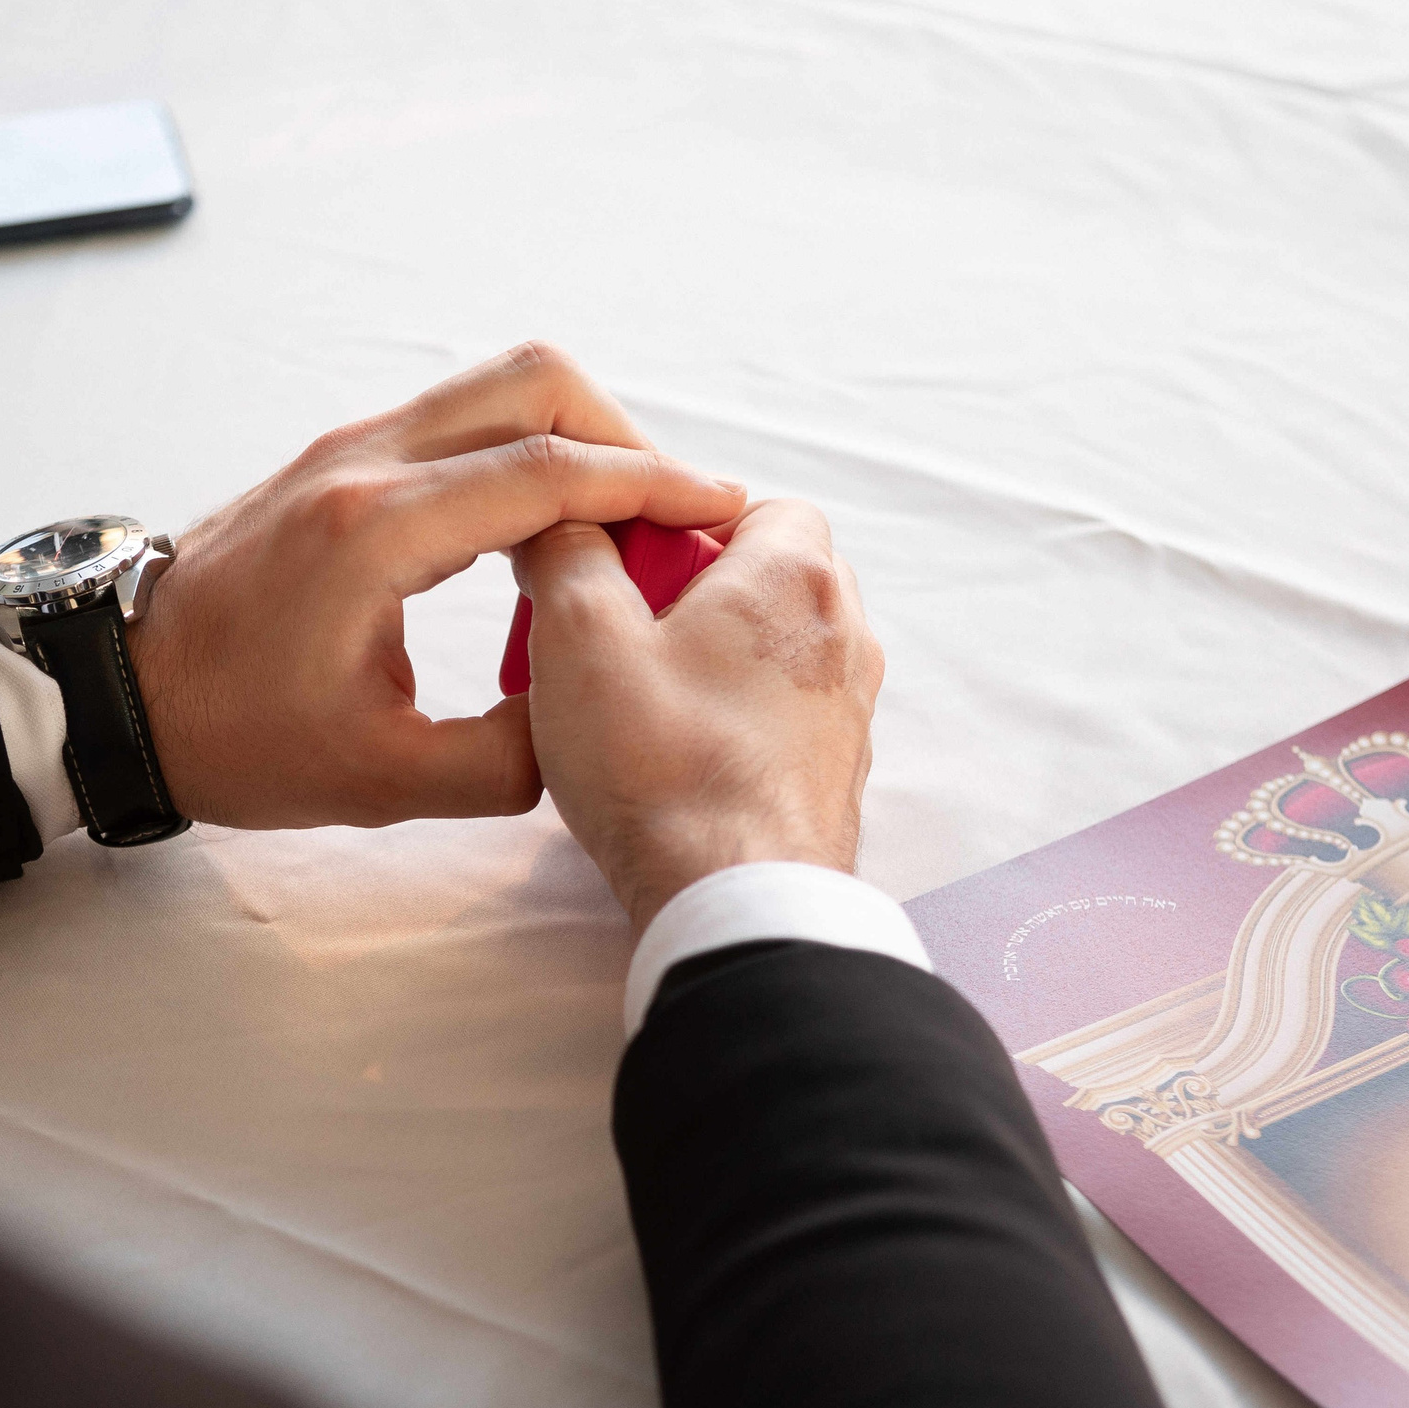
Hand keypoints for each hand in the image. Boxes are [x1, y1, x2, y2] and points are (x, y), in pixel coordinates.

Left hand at [126, 344, 745, 827]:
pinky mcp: (338, 460)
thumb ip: (510, 757)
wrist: (112, 694)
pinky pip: (459, 420)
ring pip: (496, 387)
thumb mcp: (381, 782)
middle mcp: (364, 463)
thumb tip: (594, 719)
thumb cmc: (229, 738)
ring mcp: (346, 449)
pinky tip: (548, 529)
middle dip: (626, 438)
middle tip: (671, 518)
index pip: (551, 471)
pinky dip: (524, 450)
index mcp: (376, 531)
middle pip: (536, 381)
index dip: (652, 487)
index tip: (718, 512)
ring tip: (621, 525)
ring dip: (576, 437)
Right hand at [513, 500, 883, 935]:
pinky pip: (778, 717)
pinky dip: (729, 720)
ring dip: (707, 662)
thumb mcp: (581, 635)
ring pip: (769, 650)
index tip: (620, 572)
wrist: (737, 902)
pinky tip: (672, 760)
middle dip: (688, 595)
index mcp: (794, 577)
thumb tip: (561, 522)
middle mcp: (842, 633)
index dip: (678, 525)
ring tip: (635, 707)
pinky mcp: (834, 772)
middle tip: (617, 640)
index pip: (752, 504)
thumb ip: (568, 552)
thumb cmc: (665, 768)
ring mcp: (847, 709)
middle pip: (761, 576)